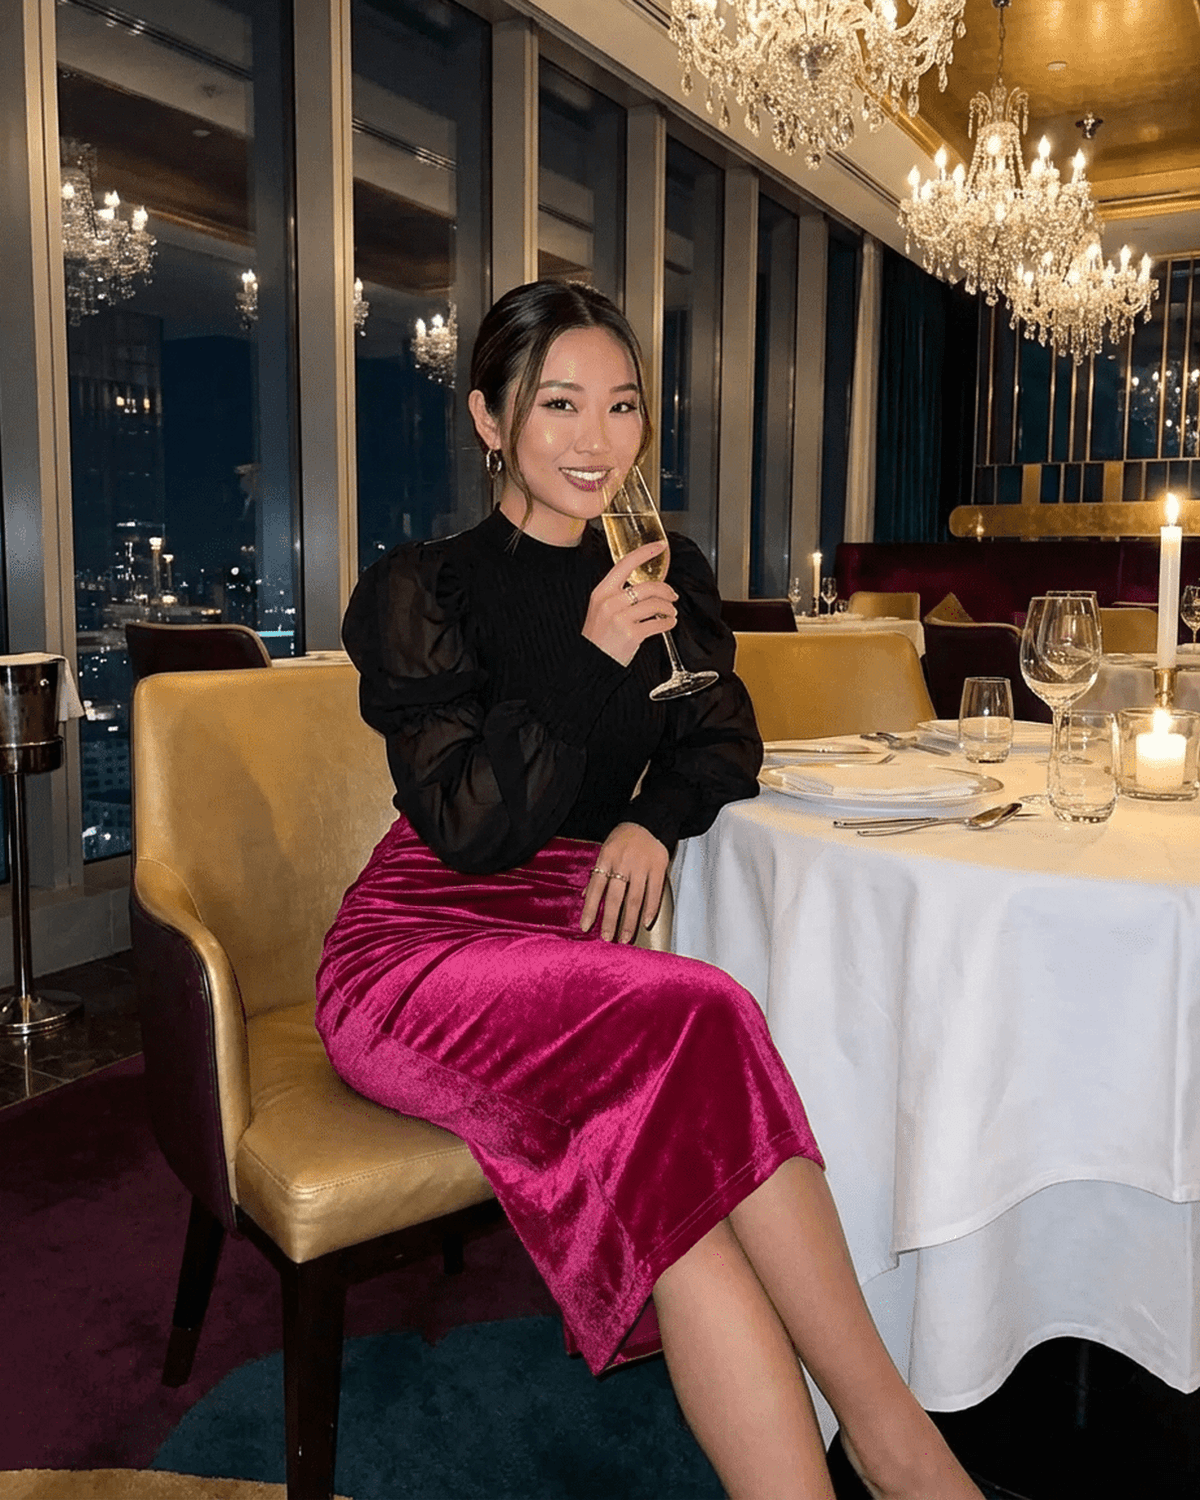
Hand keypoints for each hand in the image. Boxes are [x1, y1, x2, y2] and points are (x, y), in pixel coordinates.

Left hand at [580, 821, 669, 943]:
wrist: (649, 819)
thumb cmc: (624, 838)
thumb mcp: (606, 851)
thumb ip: (597, 874)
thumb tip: (584, 897)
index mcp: (606, 859)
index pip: (596, 888)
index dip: (590, 909)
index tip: (586, 927)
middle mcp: (623, 863)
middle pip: (615, 897)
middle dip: (610, 920)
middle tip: (607, 939)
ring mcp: (642, 865)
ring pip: (635, 898)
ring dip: (630, 921)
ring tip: (625, 938)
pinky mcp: (658, 866)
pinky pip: (655, 891)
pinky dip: (651, 908)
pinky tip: (646, 922)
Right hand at [582, 542, 676, 667]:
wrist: (592, 661)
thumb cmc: (599, 636)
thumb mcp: (601, 609)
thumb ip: (618, 595)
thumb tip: (647, 586)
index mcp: (602, 592)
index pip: (625, 564)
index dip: (645, 552)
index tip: (660, 546)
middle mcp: (610, 602)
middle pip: (648, 587)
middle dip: (666, 590)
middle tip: (672, 596)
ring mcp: (620, 619)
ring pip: (655, 604)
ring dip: (669, 609)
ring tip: (670, 613)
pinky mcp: (631, 634)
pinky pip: (658, 624)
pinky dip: (668, 623)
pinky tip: (667, 624)